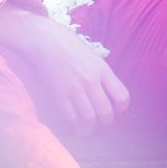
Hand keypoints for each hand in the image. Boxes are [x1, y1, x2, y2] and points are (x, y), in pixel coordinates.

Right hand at [0, 6, 129, 129]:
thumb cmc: (68, 44)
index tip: (117, 108)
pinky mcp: (59, 95)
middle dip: (106, 120)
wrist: (44, 40)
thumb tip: (108, 91)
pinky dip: (75, 125)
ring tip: (89, 127)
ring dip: (91, 127)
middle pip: (106, 112)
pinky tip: (76, 125)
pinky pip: (71, 117)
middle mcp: (91, 81)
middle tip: (103, 120)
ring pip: (89, 118)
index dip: (122, 106)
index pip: (122, 96)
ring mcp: (75, 89)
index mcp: (102, 70)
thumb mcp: (92, 56)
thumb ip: (101, 74)